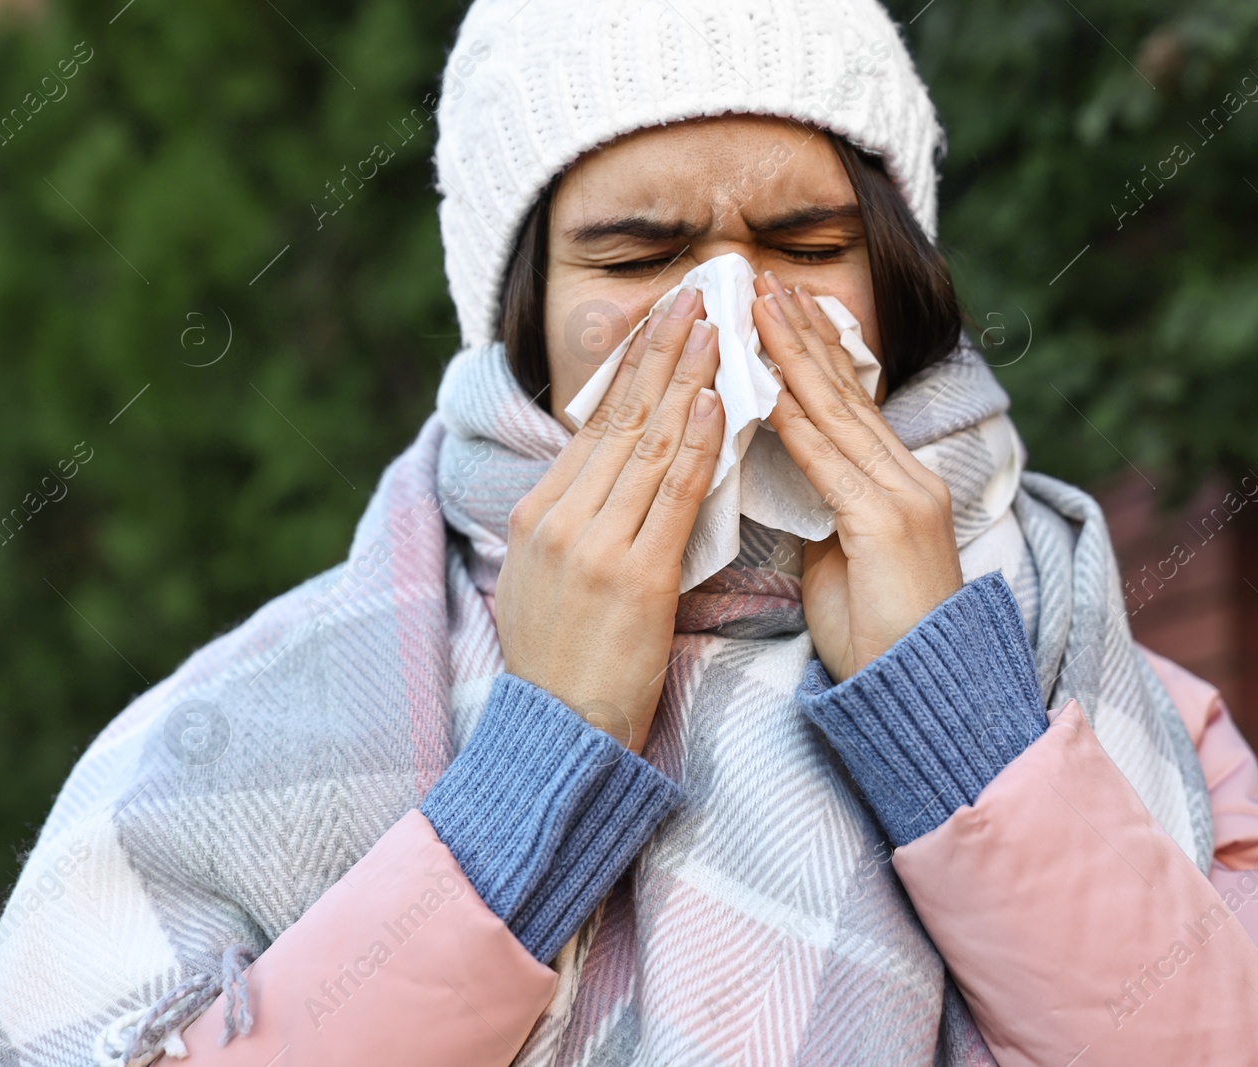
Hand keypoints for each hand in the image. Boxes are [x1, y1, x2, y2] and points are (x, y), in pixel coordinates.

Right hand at [495, 287, 723, 752]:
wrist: (559, 735)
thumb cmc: (565, 663)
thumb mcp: (551, 579)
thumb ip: (579, 522)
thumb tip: (614, 475)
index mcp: (541, 513)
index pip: (595, 424)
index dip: (635, 368)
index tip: (664, 322)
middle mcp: (562, 517)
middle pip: (620, 418)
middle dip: (661, 350)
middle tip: (696, 294)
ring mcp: (594, 544)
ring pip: (647, 443)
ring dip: (686, 378)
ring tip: (716, 326)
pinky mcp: (634, 576)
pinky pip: (672, 496)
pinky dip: (696, 444)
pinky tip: (716, 403)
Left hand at [752, 269, 963, 681]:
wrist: (926, 693)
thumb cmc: (880, 638)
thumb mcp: (842, 562)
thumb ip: (820, 514)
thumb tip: (781, 483)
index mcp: (897, 485)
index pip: (849, 405)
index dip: (813, 354)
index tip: (779, 311)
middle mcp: (906, 478)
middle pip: (846, 390)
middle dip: (801, 332)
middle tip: (763, 281)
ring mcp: (901, 495)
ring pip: (838, 410)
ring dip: (793, 354)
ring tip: (760, 305)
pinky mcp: (885, 522)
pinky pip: (828, 459)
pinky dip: (793, 417)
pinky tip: (764, 383)